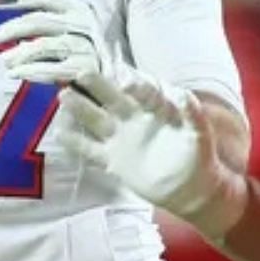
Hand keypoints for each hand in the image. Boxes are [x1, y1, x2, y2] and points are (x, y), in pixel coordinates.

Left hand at [0, 0, 117, 78]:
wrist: (112, 86)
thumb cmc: (85, 57)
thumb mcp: (71, 32)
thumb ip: (47, 22)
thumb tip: (11, 5)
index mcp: (80, 10)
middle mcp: (85, 25)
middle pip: (41, 21)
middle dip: (13, 28)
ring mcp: (86, 47)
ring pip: (44, 45)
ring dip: (20, 53)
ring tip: (5, 61)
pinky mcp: (86, 70)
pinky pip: (51, 68)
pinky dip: (30, 70)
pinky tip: (15, 73)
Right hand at [54, 67, 248, 237]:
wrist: (191, 187)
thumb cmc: (199, 155)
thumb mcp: (200, 133)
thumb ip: (193, 114)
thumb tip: (185, 95)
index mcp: (157, 108)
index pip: (143, 91)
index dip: (135, 85)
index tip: (124, 80)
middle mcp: (135, 118)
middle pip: (113, 97)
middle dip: (98, 85)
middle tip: (81, 73)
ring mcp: (122, 138)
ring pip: (97, 119)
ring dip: (81, 108)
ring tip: (63, 96)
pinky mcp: (114, 160)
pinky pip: (92, 150)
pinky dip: (77, 143)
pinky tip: (59, 133)